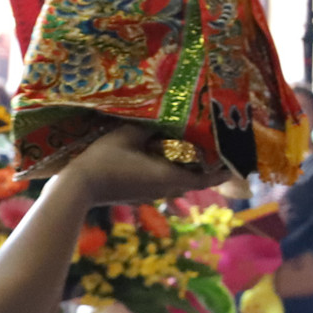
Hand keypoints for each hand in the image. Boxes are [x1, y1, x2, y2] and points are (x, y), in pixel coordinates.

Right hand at [51, 122, 227, 206]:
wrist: (76, 189)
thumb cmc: (104, 160)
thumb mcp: (128, 135)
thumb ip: (150, 126)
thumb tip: (168, 115)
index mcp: (170, 176)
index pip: (207, 179)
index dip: (224, 171)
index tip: (236, 162)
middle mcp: (165, 189)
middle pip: (194, 181)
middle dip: (206, 167)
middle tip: (215, 148)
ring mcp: (150, 196)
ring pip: (178, 184)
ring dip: (186, 170)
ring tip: (191, 150)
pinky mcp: (137, 197)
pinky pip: (162, 185)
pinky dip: (169, 173)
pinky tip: (161, 158)